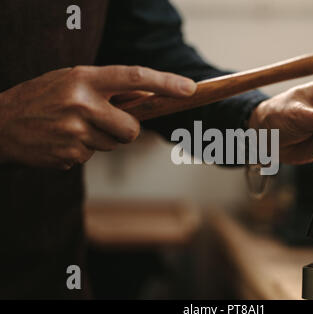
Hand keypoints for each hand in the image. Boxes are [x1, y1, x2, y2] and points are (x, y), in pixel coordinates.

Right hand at [0, 65, 196, 168]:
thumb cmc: (42, 98)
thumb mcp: (71, 81)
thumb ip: (107, 88)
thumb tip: (148, 98)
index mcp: (84, 79)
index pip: (134, 77)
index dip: (166, 83)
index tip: (190, 89)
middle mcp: (82, 104)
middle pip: (132, 128)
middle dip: (126, 129)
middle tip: (104, 121)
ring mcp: (75, 132)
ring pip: (114, 145)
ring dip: (101, 139)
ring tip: (72, 128)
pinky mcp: (70, 156)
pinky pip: (94, 156)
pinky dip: (83, 150)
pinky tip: (62, 140)